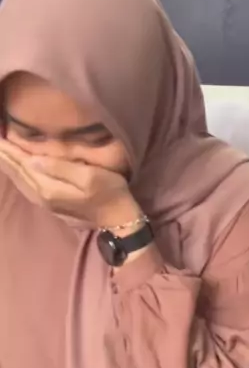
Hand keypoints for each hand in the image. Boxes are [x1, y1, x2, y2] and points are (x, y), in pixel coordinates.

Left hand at [0, 139, 138, 226]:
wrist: (118, 218)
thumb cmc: (110, 192)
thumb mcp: (89, 177)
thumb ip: (61, 168)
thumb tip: (33, 158)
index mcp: (48, 187)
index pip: (22, 163)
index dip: (8, 149)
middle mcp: (41, 196)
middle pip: (16, 171)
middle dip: (3, 155)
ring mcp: (43, 201)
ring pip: (19, 179)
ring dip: (7, 164)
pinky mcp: (49, 202)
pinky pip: (25, 184)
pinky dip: (16, 173)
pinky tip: (13, 167)